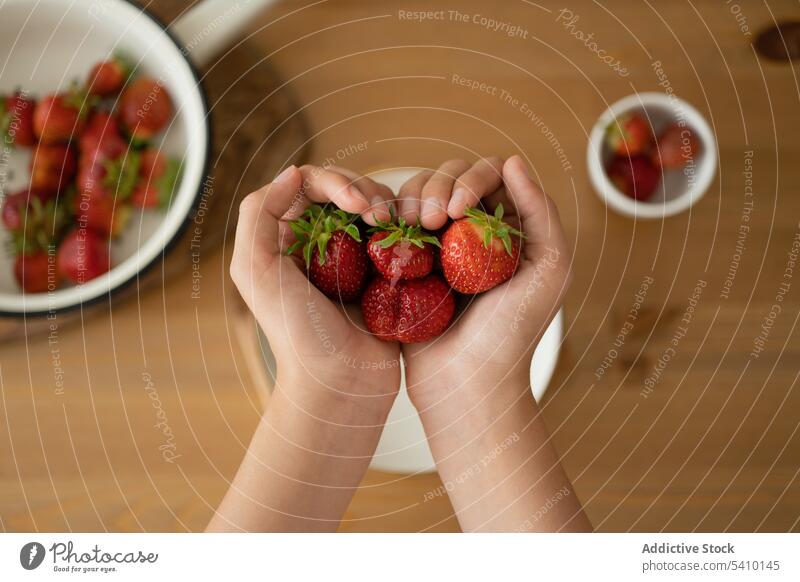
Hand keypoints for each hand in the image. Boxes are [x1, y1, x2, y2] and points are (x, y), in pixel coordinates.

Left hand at [230, 164, 399, 413]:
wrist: (342, 384)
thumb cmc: (297, 333)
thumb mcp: (257, 272)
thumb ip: (258, 216)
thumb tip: (292, 172)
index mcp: (282, 239)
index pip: (307, 184)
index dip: (334, 182)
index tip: (359, 204)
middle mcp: (316, 243)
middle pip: (342, 189)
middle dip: (364, 190)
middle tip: (381, 215)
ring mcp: (351, 258)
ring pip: (372, 207)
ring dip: (387, 206)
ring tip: (397, 226)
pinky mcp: (381, 274)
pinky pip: (394, 235)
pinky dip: (404, 229)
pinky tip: (410, 239)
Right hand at [398, 155, 572, 407]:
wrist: (466, 385)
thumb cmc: (512, 335)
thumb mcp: (547, 272)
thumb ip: (542, 214)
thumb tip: (515, 162)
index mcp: (511, 229)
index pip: (492, 175)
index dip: (472, 179)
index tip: (457, 211)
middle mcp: (476, 232)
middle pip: (453, 176)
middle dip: (438, 186)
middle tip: (432, 221)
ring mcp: (439, 245)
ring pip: (421, 192)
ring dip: (413, 197)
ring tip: (412, 226)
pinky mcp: (408, 262)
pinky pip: (396, 220)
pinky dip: (391, 215)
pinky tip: (390, 229)